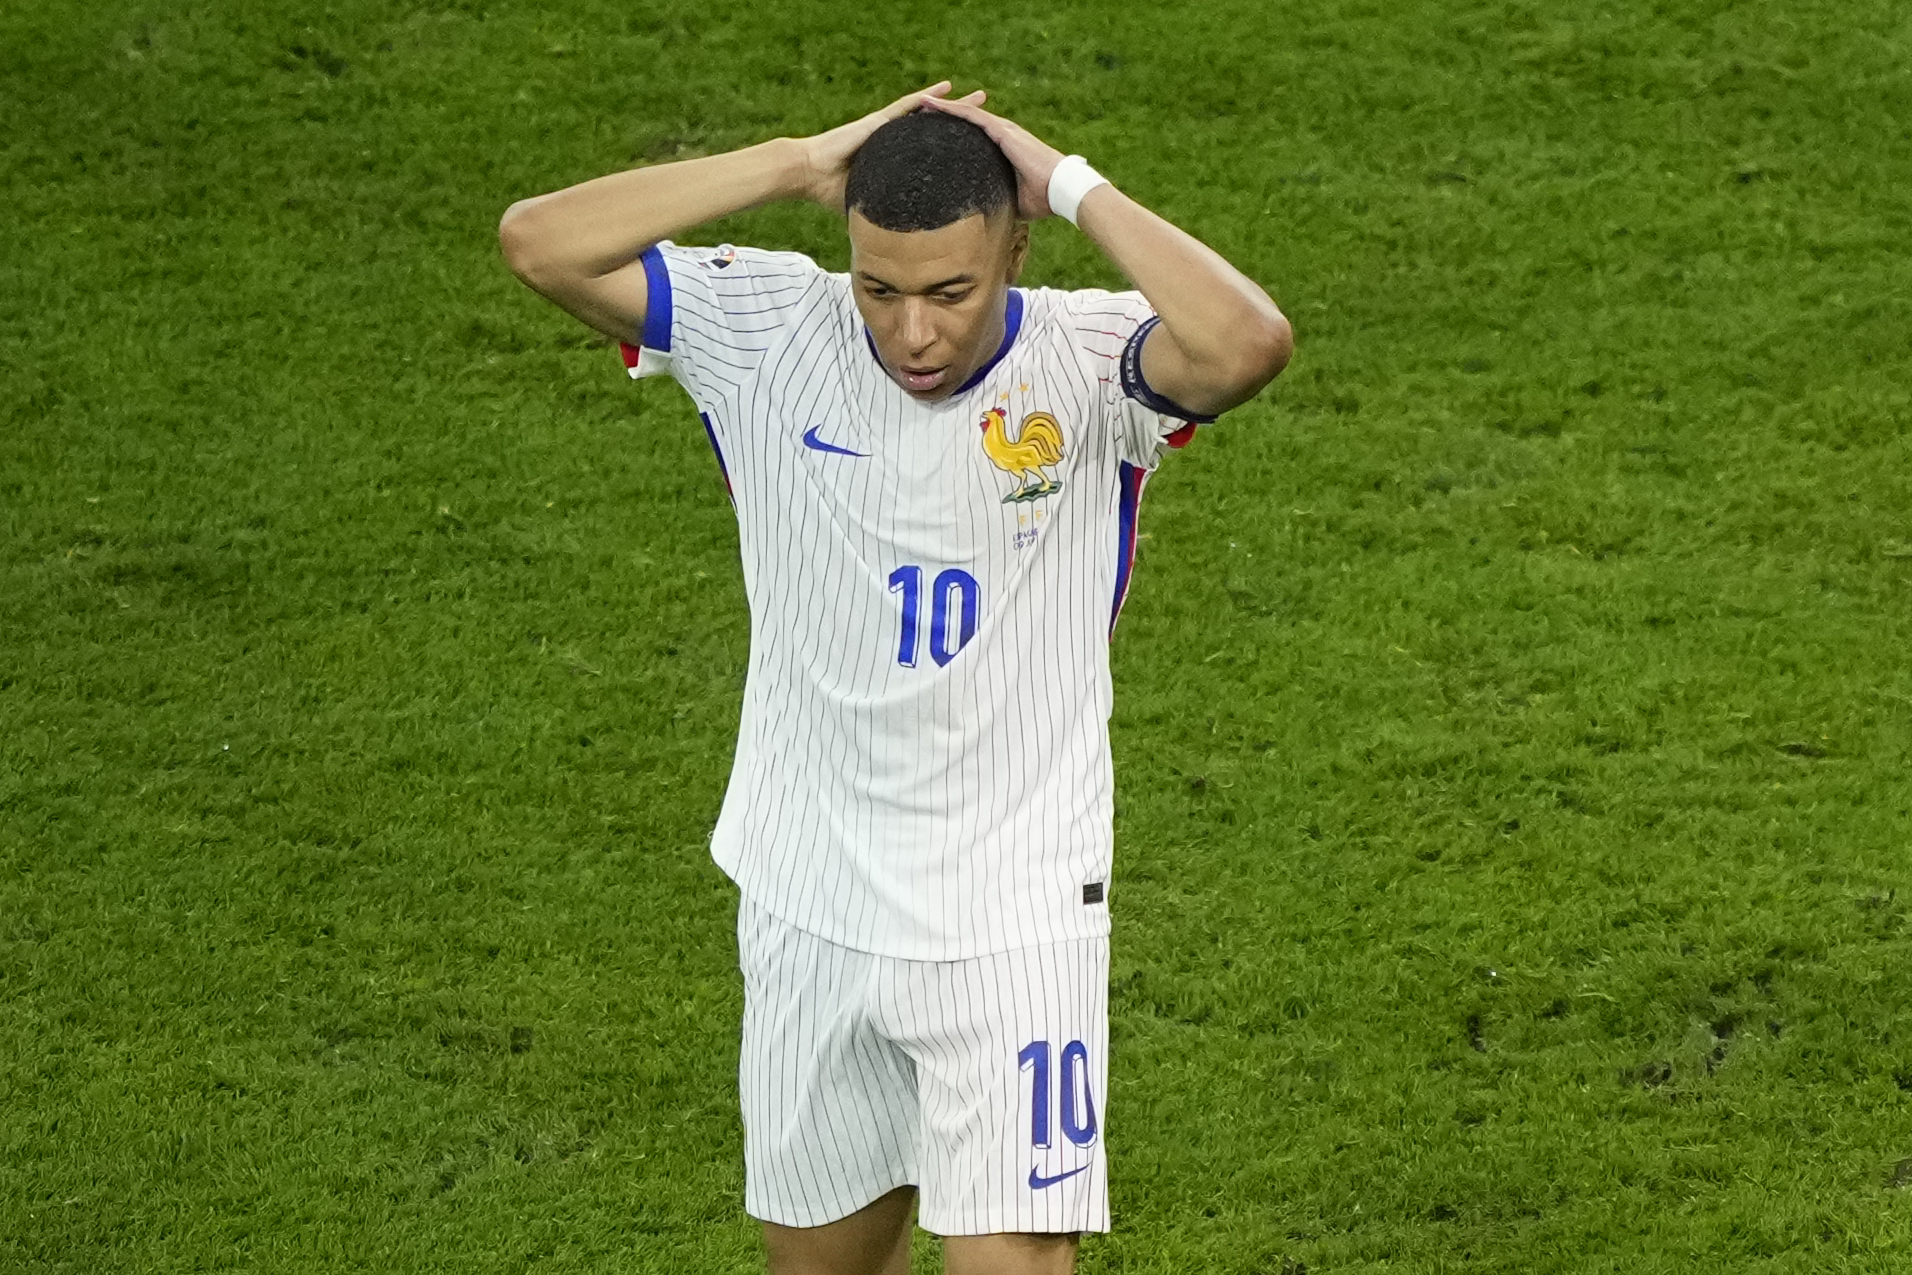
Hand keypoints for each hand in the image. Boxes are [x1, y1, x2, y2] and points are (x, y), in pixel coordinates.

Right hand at [796, 81, 986, 209]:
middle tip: (991, 117)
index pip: (934, 151)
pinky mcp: (879, 122)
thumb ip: (888, 220)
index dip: (957, 147)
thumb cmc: (831, 192)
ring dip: (957, 105)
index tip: (980, 147)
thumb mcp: (870, 207)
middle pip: (940, 128)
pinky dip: (928, 98)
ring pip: (930, 112)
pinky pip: (908, 106)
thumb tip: (902, 252)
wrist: (810, 174)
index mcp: (898, 159)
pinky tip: (947, 88)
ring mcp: (889, 128)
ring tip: (981, 98)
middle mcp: (897, 140)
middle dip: (966, 121)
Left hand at [917, 95, 1067, 219]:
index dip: (955, 132)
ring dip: (944, 108)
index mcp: (1005, 149)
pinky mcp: (1003, 131)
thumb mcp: (1012, 198)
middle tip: (922, 112)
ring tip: (922, 102)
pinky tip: (933, 105)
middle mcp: (1003, 134)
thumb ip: (996, 198)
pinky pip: (972, 116)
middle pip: (968, 121)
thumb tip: (982, 215)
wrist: (1062, 190)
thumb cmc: (1042, 198)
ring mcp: (1003, 130)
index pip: (975, 136)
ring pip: (967, 114)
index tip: (935, 132)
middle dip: (945, 116)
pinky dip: (952, 110)